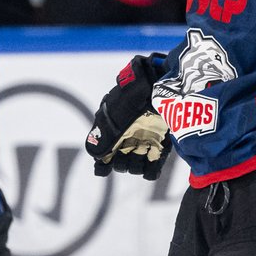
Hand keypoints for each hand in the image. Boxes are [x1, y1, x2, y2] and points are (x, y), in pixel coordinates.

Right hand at [86, 54, 170, 179]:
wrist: (157, 85)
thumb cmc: (131, 97)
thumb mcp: (112, 115)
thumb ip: (103, 136)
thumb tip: (94, 155)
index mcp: (112, 132)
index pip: (104, 156)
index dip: (103, 165)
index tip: (104, 166)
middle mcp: (127, 139)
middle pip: (120, 164)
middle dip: (122, 163)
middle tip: (128, 152)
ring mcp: (144, 143)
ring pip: (135, 167)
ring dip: (136, 166)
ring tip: (142, 153)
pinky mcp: (161, 145)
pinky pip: (153, 168)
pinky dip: (151, 171)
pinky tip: (151, 167)